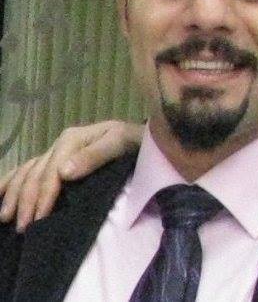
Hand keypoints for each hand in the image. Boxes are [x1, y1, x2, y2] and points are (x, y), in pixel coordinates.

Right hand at [0, 120, 144, 231]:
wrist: (138, 136)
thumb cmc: (132, 141)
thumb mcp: (119, 142)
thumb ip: (95, 155)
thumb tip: (64, 172)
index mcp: (73, 139)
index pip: (52, 171)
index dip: (44, 195)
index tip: (38, 219)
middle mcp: (60, 144)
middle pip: (36, 173)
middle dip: (26, 200)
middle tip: (22, 227)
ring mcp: (56, 150)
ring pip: (27, 170)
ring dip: (13, 193)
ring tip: (5, 217)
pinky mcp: (57, 157)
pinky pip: (28, 167)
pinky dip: (11, 179)